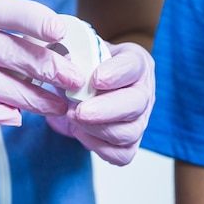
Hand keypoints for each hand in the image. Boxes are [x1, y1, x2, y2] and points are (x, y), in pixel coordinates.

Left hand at [47, 41, 154, 165]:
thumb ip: (75, 50)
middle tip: (77, 111)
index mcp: (136, 62)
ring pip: (129, 133)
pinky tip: (81, 133)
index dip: (116, 74)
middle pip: (136, 104)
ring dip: (97, 130)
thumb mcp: (85, 49)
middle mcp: (144, 90)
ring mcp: (141, 118)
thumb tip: (59, 57)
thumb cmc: (91, 64)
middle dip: (104, 110)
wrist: (96, 81)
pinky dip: (99, 147)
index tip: (95, 79)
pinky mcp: (132, 141)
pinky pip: (122, 154)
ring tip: (73, 118)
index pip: (133, 66)